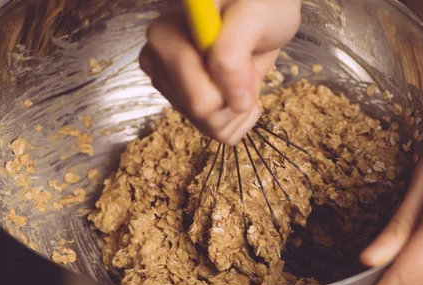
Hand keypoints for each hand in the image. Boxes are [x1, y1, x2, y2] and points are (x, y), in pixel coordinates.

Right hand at [139, 0, 300, 144]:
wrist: (264, 18)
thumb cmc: (259, 7)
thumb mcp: (253, 15)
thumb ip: (233, 52)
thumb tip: (233, 100)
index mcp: (164, 36)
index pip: (195, 91)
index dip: (231, 86)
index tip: (248, 59)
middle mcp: (158, 62)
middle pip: (199, 111)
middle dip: (233, 97)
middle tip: (246, 64)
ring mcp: (170, 87)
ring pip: (208, 126)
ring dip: (237, 107)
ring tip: (243, 74)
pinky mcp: (185, 106)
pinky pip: (217, 133)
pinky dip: (237, 117)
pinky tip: (238, 90)